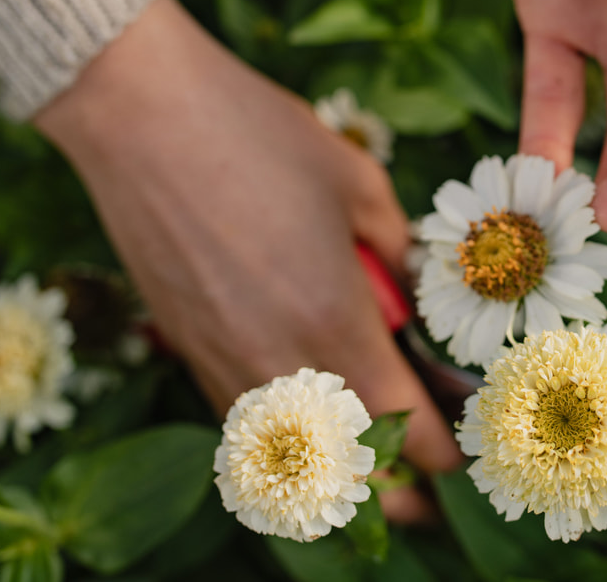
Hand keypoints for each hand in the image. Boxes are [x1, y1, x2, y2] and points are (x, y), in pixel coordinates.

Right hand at [34, 0, 462, 518]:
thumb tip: (417, 290)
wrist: (139, 115)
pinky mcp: (185, 349)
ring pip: (289, 459)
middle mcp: (275, 361)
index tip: (466, 447)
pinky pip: (244, 423)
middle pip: (347, 472)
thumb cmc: (258, 135)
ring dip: (336, 470)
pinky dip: (282, 438)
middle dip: (396, 491)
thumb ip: (401, 251)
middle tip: (428, 480)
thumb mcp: (359, 183)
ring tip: (372, 454)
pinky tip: (306, 414)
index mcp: (333, 320)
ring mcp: (221, 363)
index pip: (407, 427)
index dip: (446, 453)